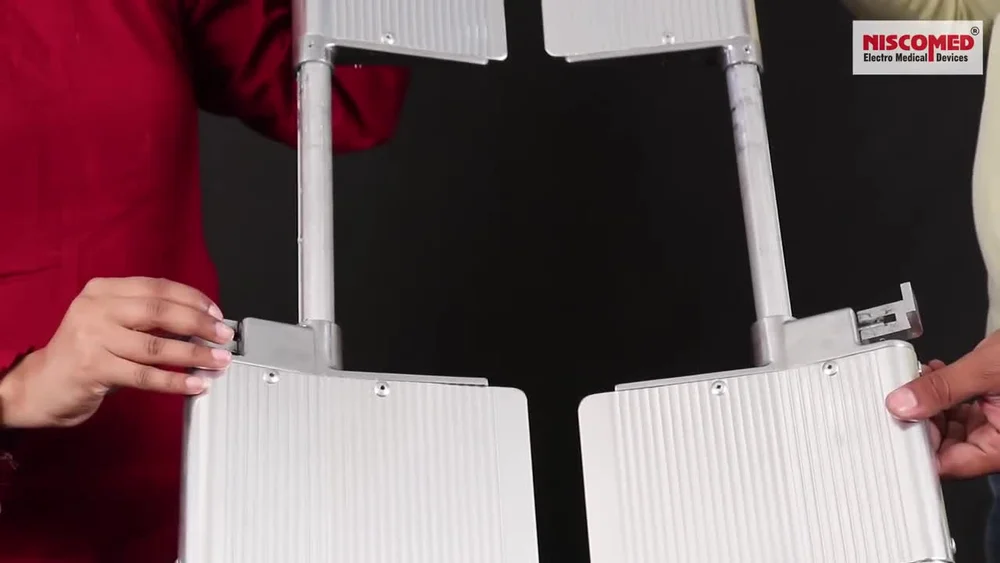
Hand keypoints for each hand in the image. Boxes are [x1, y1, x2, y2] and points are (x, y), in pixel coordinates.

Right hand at [0, 277, 234, 428]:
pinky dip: (175, 380)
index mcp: (103, 290)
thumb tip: (200, 323)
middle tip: (223, 336)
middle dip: (199, 324)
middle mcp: (96, 308)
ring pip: (156, 345)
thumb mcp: (111, 323)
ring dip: (194, 355)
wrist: (40, 386)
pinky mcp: (94, 368)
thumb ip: (146, 318)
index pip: (158, 287)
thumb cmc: (85, 354)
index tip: (216, 313)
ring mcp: (93, 338)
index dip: (193, 299)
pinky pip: (145, 375)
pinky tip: (195, 384)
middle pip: (160, 311)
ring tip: (217, 361)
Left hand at [885, 333, 999, 477]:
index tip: (893, 425)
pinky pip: (963, 410)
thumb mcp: (987, 370)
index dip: (916, 447)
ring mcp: (999, 426)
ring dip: (929, 403)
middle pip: (945, 445)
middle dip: (920, 418)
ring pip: (950, 426)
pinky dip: (945, 394)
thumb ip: (943, 389)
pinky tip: (935, 375)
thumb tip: (904, 404)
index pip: (947, 464)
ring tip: (919, 378)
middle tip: (902, 394)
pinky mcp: (997, 410)